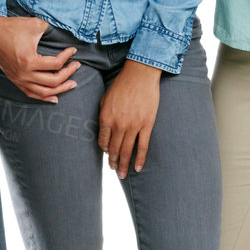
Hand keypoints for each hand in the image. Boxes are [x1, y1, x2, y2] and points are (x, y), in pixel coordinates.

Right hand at [0, 14, 78, 101]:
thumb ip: (52, 28)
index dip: (67, 57)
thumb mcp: (35, 25)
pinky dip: (44, 97)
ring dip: (60, 89)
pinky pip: (31, 93)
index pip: (55, 65)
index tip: (73, 50)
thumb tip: (68, 30)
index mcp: (29, 61)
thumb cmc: (13, 27)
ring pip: (43, 92)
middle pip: (53, 81)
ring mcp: (18, 79)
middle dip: (68, 74)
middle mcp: (24, 74)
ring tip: (72, 84)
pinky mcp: (14, 79)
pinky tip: (54, 97)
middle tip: (77, 66)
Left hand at [97, 60, 161, 177]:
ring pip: (127, 151)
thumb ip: (103, 116)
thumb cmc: (121, 84)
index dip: (104, 150)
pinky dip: (139, 159)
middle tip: (114, 170)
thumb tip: (104, 132)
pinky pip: (142, 146)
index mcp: (106, 118)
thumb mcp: (105, 99)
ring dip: (124, 165)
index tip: (107, 155)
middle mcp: (118, 124)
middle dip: (113, 162)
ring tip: (122, 174)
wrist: (140, 74)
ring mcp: (133, 126)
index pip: (102, 141)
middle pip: (114, 149)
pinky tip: (137, 168)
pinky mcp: (146, 125)